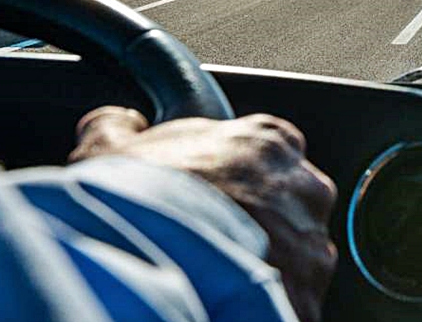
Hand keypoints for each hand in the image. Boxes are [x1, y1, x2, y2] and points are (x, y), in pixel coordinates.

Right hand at [70, 107, 337, 321]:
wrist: (157, 269)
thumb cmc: (141, 209)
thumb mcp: (109, 153)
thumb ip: (119, 126)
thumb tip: (117, 121)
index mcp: (267, 140)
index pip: (270, 148)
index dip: (238, 172)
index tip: (215, 189)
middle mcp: (303, 185)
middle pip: (288, 201)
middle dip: (259, 218)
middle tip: (210, 237)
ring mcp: (312, 242)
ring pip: (297, 252)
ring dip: (269, 261)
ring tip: (218, 274)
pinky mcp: (312, 294)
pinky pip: (295, 297)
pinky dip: (269, 301)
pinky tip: (227, 299)